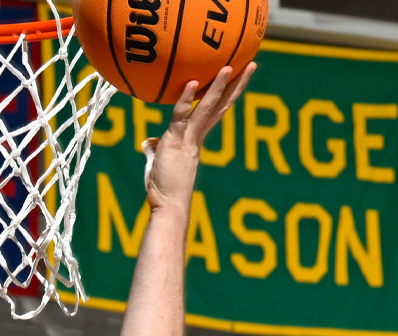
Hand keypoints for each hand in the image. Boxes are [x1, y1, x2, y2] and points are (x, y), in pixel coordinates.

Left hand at [144, 64, 257, 209]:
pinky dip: (186, 99)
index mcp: (196, 139)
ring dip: (219, 86)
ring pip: (207, 107)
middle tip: (250, 64)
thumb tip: (147, 142)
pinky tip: (193, 82)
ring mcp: (189, 139)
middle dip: (236, 84)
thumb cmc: (163, 190)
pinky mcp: (177, 142)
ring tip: (230, 65)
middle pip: (221, 105)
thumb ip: (154, 150)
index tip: (236, 77)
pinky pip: (182, 116)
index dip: (226, 93)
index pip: (215, 110)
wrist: (168, 208)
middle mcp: (198, 136)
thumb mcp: (157, 163)